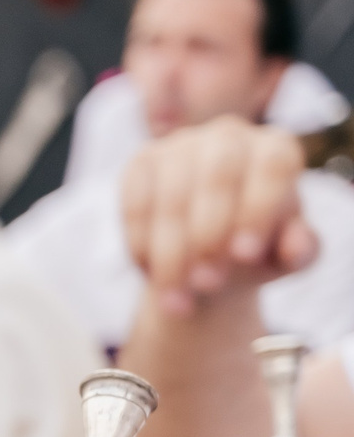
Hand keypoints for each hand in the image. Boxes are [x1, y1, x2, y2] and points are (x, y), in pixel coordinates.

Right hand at [121, 117, 315, 318]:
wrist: (204, 255)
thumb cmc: (251, 250)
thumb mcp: (283, 257)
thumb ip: (300, 251)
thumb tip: (297, 248)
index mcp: (275, 149)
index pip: (272, 166)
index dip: (258, 208)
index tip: (246, 255)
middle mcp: (229, 136)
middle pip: (218, 175)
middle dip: (209, 234)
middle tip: (208, 283)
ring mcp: (180, 145)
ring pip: (172, 197)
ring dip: (171, 254)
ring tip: (177, 300)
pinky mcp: (141, 164)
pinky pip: (136, 206)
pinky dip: (142, 246)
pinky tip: (151, 277)